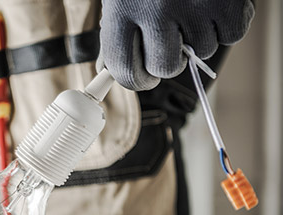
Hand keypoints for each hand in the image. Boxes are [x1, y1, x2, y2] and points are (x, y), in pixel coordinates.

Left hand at [98, 0, 254, 89]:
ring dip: (196, 38)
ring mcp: (194, 5)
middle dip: (166, 61)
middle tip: (168, 45)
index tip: (142, 77)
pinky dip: (224, 26)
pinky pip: (230, 36)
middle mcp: (156, 9)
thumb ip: (118, 29)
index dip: (134, 79)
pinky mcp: (228, 1)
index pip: (125, 69)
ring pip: (201, 53)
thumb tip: (112, 69)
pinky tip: (210, 7)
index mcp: (122, 7)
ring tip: (189, 8)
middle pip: (165, 69)